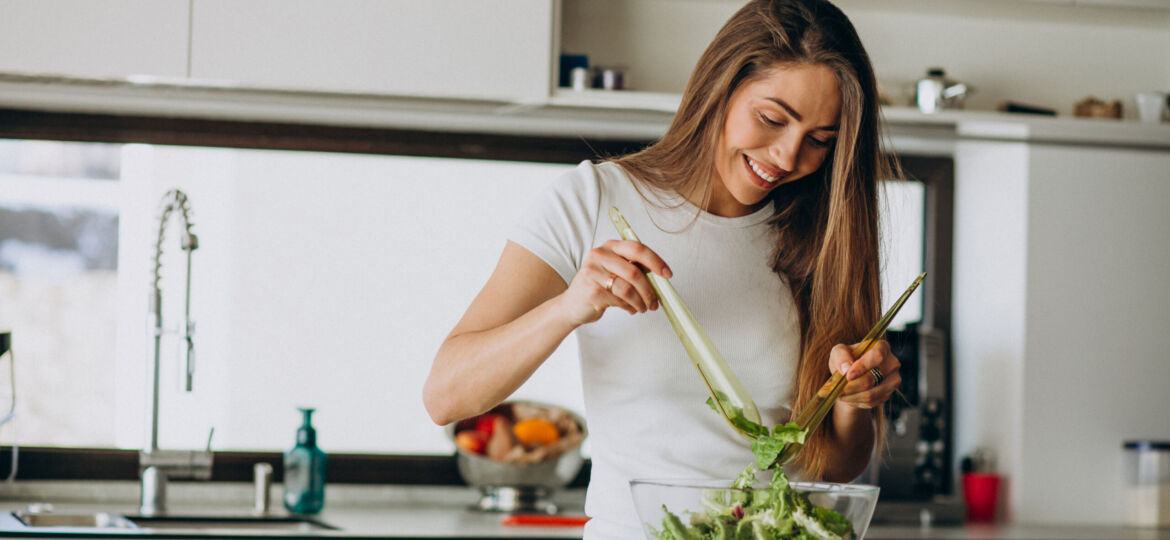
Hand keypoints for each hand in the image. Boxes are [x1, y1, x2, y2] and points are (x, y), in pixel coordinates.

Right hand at [557, 239, 671, 325]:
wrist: (572, 305)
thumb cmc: (597, 287)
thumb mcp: (614, 270)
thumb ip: (634, 268)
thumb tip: (660, 276)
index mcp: (609, 246)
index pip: (637, 249)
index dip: (656, 261)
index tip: (667, 274)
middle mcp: (599, 255)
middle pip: (635, 272)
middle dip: (650, 290)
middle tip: (655, 302)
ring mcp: (593, 272)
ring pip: (628, 289)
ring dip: (641, 302)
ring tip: (643, 308)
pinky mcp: (592, 291)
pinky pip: (620, 301)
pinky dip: (630, 307)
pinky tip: (630, 309)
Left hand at [827, 340, 900, 409]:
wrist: (851, 375)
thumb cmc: (846, 359)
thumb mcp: (839, 352)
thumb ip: (841, 356)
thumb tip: (846, 368)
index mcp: (882, 347)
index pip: (877, 356)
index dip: (862, 367)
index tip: (848, 376)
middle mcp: (892, 363)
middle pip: (873, 379)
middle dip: (852, 386)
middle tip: (838, 389)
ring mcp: (893, 380)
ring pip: (872, 394)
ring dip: (852, 396)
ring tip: (840, 394)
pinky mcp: (888, 394)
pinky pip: (872, 402)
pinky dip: (856, 402)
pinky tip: (848, 397)